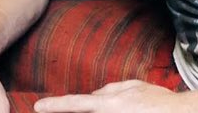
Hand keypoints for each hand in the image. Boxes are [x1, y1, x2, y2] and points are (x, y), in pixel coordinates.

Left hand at [33, 80, 178, 112]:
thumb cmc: (160, 102)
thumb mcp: (135, 87)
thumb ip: (112, 89)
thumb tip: (95, 93)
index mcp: (110, 103)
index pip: (76, 103)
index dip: (55, 105)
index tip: (38, 106)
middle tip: (61, 108)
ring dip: (94, 111)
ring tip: (121, 106)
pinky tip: (125, 111)